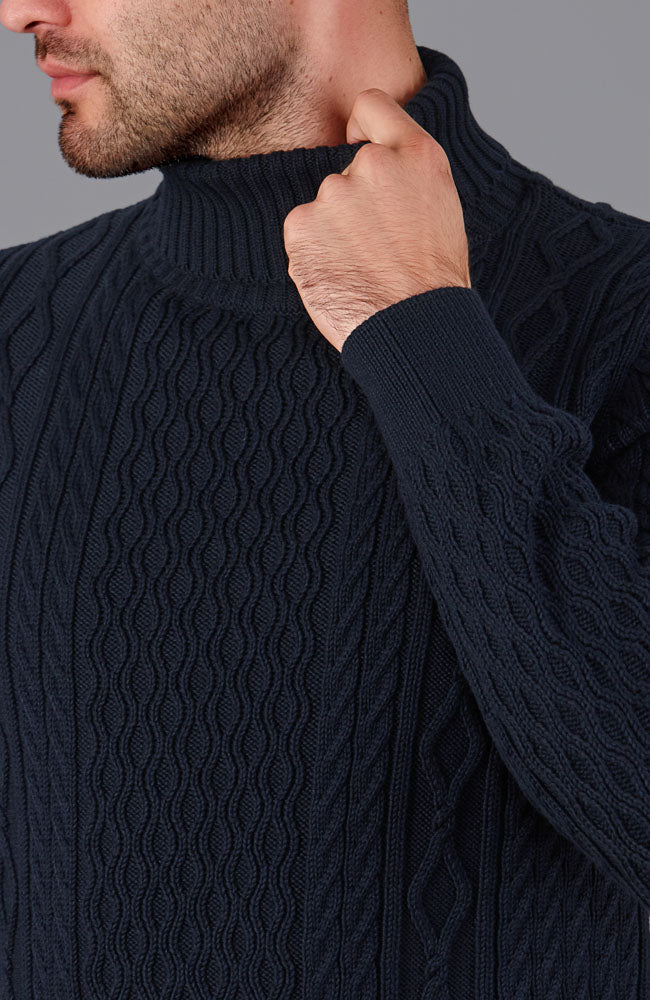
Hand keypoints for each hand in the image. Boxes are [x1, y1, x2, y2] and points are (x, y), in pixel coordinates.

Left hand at [283, 87, 471, 353]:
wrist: (415, 333)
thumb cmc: (433, 281)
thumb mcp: (441, 207)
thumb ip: (406, 171)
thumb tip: (371, 158)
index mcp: (416, 155)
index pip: (370, 105)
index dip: (361, 129)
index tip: (362, 151)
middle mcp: (372, 165)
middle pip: (344, 171)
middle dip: (355, 204)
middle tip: (378, 248)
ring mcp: (332, 195)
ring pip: (323, 207)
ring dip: (334, 233)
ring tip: (362, 269)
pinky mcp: (300, 226)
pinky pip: (302, 233)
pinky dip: (314, 255)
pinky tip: (340, 277)